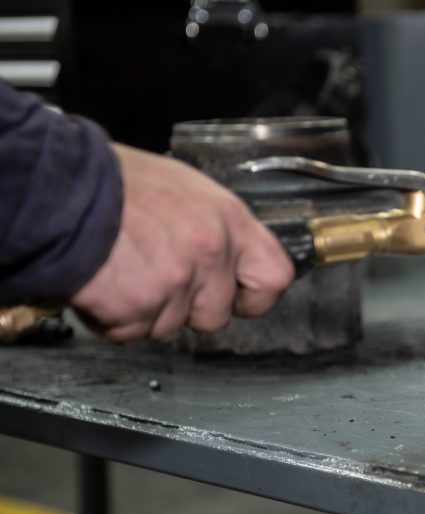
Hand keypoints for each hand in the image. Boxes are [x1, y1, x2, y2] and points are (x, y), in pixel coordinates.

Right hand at [71, 144, 293, 342]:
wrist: (61, 189)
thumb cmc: (116, 182)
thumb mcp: (186, 188)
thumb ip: (216, 226)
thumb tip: (231, 255)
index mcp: (229, 220)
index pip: (274, 277)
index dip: (255, 296)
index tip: (239, 298)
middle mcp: (210, 252)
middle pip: (217, 314)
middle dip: (189, 307)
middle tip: (158, 277)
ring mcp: (176, 283)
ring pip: (172, 327)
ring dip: (148, 311)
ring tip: (127, 270)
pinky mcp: (138, 306)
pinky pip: (133, 332)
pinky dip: (115, 318)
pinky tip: (106, 284)